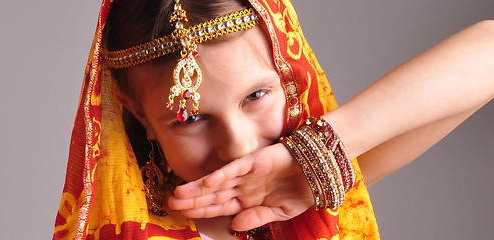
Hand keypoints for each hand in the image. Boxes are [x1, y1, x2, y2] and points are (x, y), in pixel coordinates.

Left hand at [167, 143, 313, 230]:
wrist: (322, 171)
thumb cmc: (303, 190)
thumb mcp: (281, 212)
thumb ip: (257, 218)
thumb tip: (235, 226)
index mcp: (248, 199)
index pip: (220, 207)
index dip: (202, 211)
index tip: (184, 215)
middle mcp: (243, 186)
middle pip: (213, 195)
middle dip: (193, 200)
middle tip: (171, 204)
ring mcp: (247, 173)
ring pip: (218, 182)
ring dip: (199, 188)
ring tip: (179, 194)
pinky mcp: (255, 161)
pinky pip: (234, 169)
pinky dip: (221, 175)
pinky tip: (207, 182)